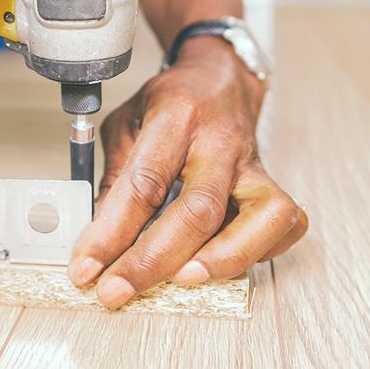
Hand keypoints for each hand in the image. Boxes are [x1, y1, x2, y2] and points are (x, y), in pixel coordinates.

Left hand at [67, 36, 307, 307]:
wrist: (219, 77)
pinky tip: (223, 262)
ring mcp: (253, 163)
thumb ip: (115, 179)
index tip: (86, 267)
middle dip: (153, 260)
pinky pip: (283, 224)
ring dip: (221, 260)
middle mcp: (220, 140)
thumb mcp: (126, 124)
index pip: (144, 182)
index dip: (111, 232)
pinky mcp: (272, 182)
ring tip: (181, 281)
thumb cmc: (170, 103)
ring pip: (259, 218)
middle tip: (117, 290)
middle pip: (198, 208)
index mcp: (176, 116)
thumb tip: (99, 241)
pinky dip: (258, 251)